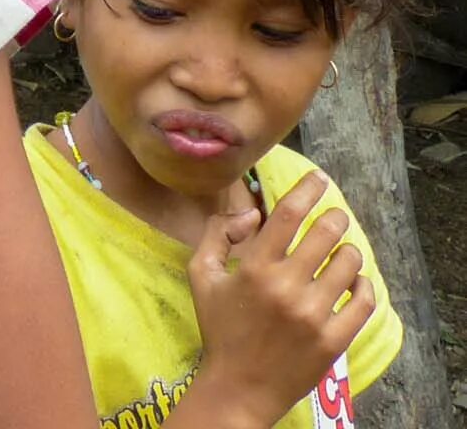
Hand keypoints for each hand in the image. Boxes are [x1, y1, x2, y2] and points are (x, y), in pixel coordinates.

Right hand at [186, 171, 374, 426]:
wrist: (240, 387)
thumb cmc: (220, 328)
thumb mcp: (201, 275)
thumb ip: (217, 234)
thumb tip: (252, 215)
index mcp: (255, 268)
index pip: (288, 215)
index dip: (307, 190)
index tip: (318, 178)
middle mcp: (287, 288)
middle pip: (325, 234)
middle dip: (334, 217)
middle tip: (335, 215)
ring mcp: (314, 316)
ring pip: (348, 265)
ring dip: (348, 251)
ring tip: (341, 253)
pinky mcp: (334, 340)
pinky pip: (363, 302)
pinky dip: (364, 285)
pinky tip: (356, 282)